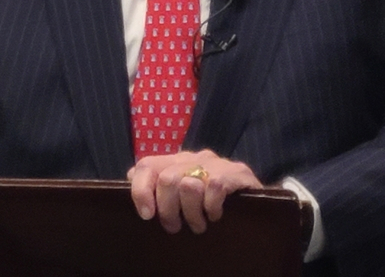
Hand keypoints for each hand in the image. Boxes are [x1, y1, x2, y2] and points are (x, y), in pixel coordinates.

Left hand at [128, 149, 261, 233]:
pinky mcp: (237, 172)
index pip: (147, 165)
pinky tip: (216, 215)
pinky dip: (212, 207)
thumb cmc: (211, 202)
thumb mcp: (181, 196)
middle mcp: (193, 158)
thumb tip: (128, 178)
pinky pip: (215, 188)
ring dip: (192, 213)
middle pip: (167, 179)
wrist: (256, 201)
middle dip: (169, 211)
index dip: (140, 190)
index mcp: (175, 162)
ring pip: (188, 184)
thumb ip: (157, 185)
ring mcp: (216, 164)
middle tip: (176, 227)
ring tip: (199, 225)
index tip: (147, 216)